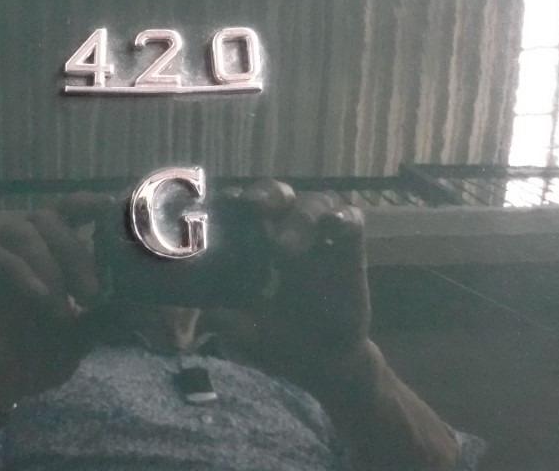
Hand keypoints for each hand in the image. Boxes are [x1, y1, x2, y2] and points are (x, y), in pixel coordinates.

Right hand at [0, 203, 105, 421]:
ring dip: (48, 265)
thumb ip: (102, 318)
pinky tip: (38, 296)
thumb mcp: (78, 339)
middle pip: (46, 218)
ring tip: (61, 307)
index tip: (107, 209)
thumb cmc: (32, 358)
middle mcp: (16, 245)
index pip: (65, 210)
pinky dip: (18, 271)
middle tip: (91, 294)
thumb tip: (139, 305)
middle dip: (74, 252)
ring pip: (19, 230)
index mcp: (46, 251)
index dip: (86, 203)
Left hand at [240, 180, 371, 386]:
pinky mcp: (350, 251)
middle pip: (277, 195)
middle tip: (252, 207)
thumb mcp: (246, 333)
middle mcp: (287, 230)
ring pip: (314, 203)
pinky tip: (334, 226)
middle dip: (265, 196)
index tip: (221, 207)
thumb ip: (227, 322)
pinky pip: (353, 222)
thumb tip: (206, 316)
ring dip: (301, 217)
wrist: (322, 364)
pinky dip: (345, 219)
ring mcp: (321, 237)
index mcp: (256, 241)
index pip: (242, 206)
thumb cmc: (278, 339)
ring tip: (285, 248)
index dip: (231, 200)